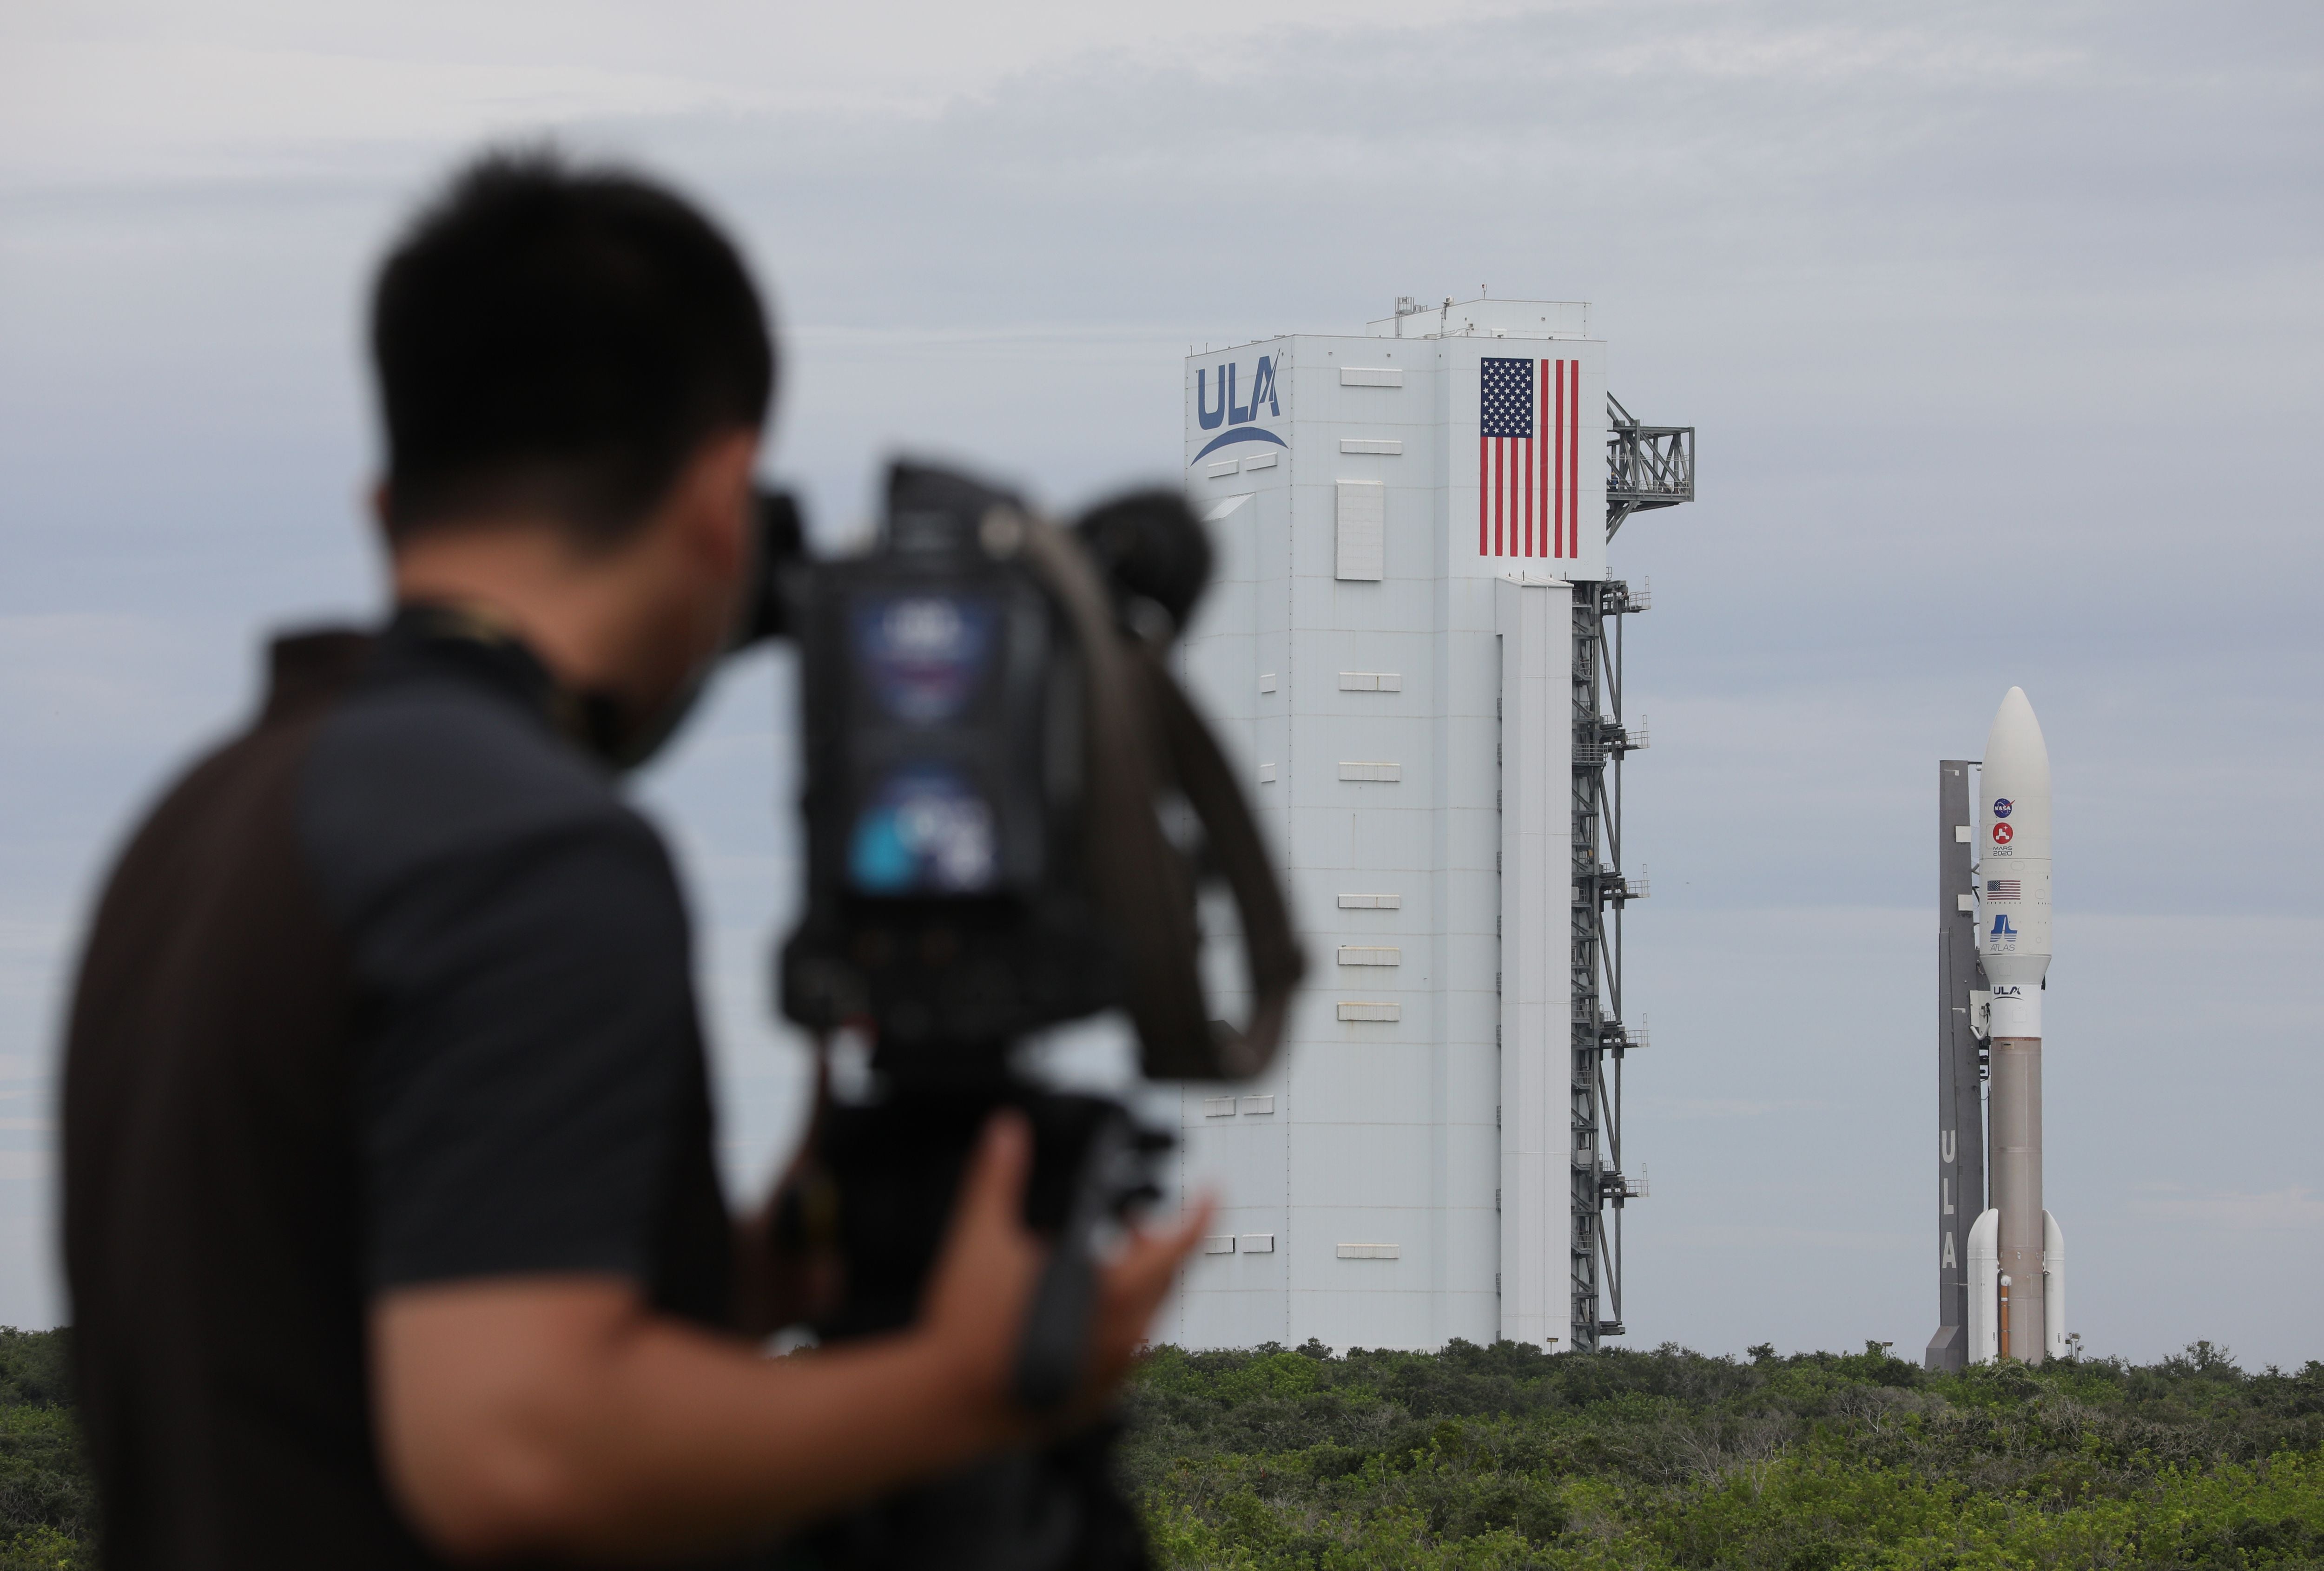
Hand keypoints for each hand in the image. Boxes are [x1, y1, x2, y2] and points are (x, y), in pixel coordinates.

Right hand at [915, 1112, 1213, 1426]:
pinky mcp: (1094, 1401)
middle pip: (1167, 1281)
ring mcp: (1112, 1374)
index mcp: (1111, 1294)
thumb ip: (998, 1178)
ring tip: (1102, 1264)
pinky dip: (1117, 1325)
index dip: (1200, 1214)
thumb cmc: (964, 1327)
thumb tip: (1007, 1131)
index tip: (1213, 1192)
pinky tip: (1080, 1314)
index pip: (1177, 1246)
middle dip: (1156, 1244)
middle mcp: (1123, 1337)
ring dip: (1137, 1285)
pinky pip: (1125, 1356)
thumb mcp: (980, 1240)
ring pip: (1148, 1319)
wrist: (946, 1406)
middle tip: (1132, 1222)